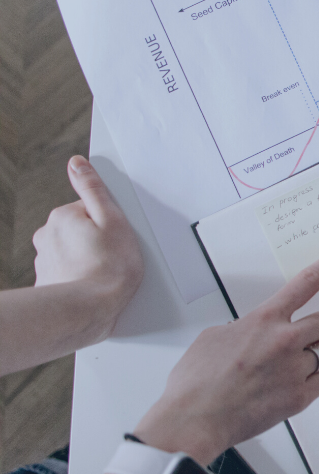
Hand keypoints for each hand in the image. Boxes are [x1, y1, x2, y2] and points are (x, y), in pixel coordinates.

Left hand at [33, 156, 144, 334]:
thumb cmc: (109, 268)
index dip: (109, 221)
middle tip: (115, 254)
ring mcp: (45, 259)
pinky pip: (68, 272)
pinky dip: (80, 276)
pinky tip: (95, 286)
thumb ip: (93, 189)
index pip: (89, 209)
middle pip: (80, 229)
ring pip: (74, 251)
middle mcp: (47, 236)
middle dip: (97, 239)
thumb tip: (76, 164)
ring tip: (107, 272)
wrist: (89, 310)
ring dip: (89, 258)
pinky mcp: (48, 280)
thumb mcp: (112, 220)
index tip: (118, 236)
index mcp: (62, 217)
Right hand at [133, 243, 318, 464]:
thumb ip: (247, 329)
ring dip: (315, 357)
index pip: (305, 282)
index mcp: (264, 320)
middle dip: (316, 330)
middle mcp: (285, 341)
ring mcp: (295, 370)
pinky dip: (310, 383)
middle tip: (299, 342)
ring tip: (288, 369)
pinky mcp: (300, 397)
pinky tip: (286, 388)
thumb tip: (257, 333)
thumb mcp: (215, 337)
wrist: (193, 420)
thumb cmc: (196, 381)